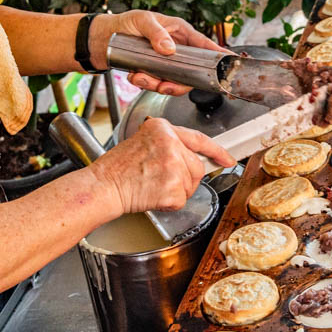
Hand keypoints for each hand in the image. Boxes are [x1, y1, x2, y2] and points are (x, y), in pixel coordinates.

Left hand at [89, 10, 226, 94]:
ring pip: (175, 82)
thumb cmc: (125, 23)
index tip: (229, 64)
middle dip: (177, 82)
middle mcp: (178, 48)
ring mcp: (168, 62)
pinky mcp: (156, 72)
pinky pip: (159, 84)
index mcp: (181, 31)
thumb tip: (170, 49)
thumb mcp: (142, 21)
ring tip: (140, 77)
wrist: (103, 39)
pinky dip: (147, 84)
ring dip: (158, 84)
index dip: (218, 56)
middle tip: (163, 85)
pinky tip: (135, 76)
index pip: (205, 45)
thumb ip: (156, 33)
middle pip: (192, 72)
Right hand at [89, 118, 234, 214]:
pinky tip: (152, 194)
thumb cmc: (119, 168)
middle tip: (160, 179)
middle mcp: (170, 144)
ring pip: (191, 184)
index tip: (227, 158)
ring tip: (153, 185)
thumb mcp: (144, 142)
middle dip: (185, 177)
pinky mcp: (173, 188)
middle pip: (196, 166)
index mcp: (162, 129)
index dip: (216, 151)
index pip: (199, 139)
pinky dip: (169, 203)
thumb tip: (194, 157)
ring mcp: (173, 166)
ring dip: (176, 190)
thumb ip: (169, 144)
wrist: (104, 186)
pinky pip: (182, 199)